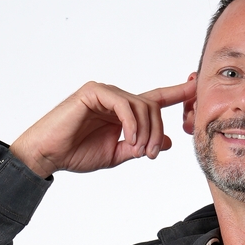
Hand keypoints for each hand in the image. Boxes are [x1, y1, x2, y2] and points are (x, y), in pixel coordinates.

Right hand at [10, 79, 196, 178]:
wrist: (48, 155)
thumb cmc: (75, 154)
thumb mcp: (115, 154)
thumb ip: (139, 146)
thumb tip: (166, 143)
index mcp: (121, 112)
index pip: (154, 99)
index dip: (177, 94)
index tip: (196, 88)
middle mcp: (115, 98)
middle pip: (151, 106)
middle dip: (156, 131)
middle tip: (150, 155)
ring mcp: (104, 93)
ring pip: (140, 105)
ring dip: (146, 131)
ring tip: (139, 151)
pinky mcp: (93, 92)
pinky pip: (123, 104)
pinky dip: (131, 122)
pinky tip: (129, 139)